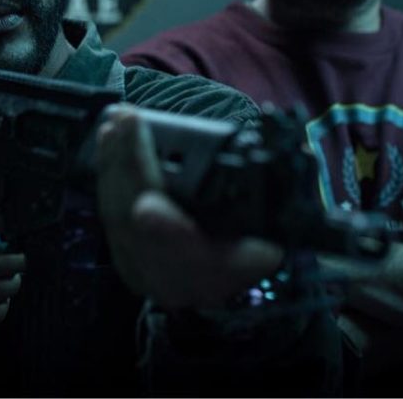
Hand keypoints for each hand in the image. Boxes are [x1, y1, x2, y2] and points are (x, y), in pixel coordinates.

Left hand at [95, 105, 283, 308]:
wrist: (233, 260)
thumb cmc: (260, 229)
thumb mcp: (281, 215)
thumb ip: (280, 188)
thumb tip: (296, 156)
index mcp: (230, 270)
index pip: (196, 258)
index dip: (170, 234)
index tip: (148, 209)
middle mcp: (185, 282)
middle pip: (142, 230)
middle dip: (130, 170)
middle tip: (128, 123)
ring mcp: (150, 275)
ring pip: (118, 220)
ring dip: (113, 164)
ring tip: (117, 122)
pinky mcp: (127, 259)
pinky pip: (108, 217)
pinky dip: (106, 176)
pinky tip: (107, 143)